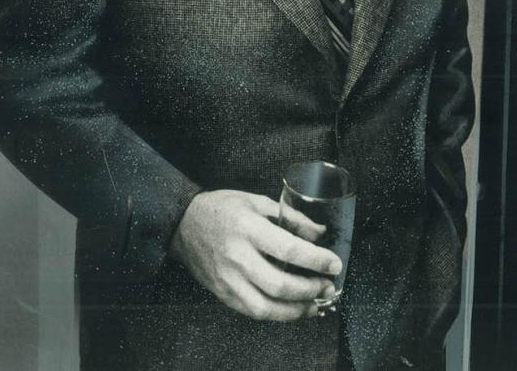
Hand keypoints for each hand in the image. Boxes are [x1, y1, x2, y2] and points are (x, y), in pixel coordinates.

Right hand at [170, 190, 340, 321]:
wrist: (182, 224)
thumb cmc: (220, 209)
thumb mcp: (255, 201)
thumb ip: (289, 216)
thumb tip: (318, 232)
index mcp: (247, 228)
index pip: (288, 249)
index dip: (316, 260)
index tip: (334, 263)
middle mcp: (237, 256)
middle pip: (279, 284)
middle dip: (310, 289)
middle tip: (327, 285)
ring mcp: (228, 279)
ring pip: (266, 307)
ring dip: (296, 310)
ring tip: (314, 304)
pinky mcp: (223, 293)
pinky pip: (252, 311)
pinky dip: (276, 315)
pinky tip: (291, 309)